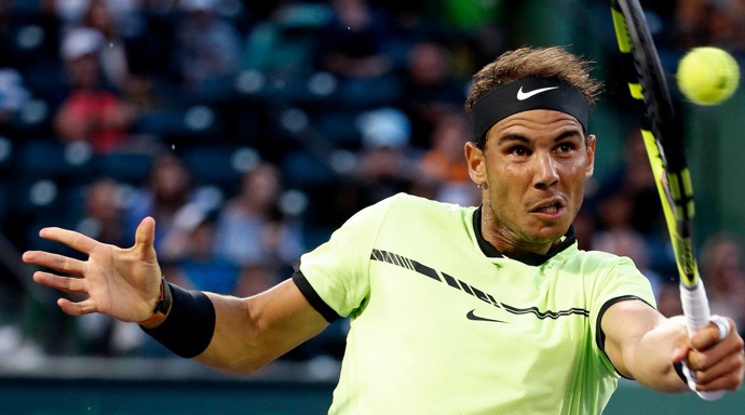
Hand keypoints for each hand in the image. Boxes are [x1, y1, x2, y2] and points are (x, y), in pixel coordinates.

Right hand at [22, 217, 162, 322]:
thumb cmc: (148, 274)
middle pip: (65, 263)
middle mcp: (94, 270)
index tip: (43, 232)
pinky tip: (60, 302)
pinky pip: (81, 306)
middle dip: (46, 259)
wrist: (154, 299)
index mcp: (103, 254)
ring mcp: (95, 287)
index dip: (61, 235)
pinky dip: (70, 306)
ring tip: (36, 276)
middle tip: (27, 256)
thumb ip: (144, 238)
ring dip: (52, 280)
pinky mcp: (99, 303)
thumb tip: (150, 219)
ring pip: (67, 283)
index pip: (78, 242)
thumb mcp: (146, 255)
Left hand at [673, 317, 744, 391]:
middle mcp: (737, 343)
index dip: (697, 341)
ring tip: (694, 369)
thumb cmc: (694, 341)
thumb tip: (677, 357)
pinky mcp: (736, 379)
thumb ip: (680, 344)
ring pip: (706, 374)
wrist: (704, 355)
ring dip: (694, 374)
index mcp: (726, 326)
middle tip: (688, 360)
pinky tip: (699, 380)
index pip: (712, 333)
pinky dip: (701, 385)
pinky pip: (713, 385)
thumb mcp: (685, 337)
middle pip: (704, 359)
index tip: (691, 345)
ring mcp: (739, 362)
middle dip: (690, 361)